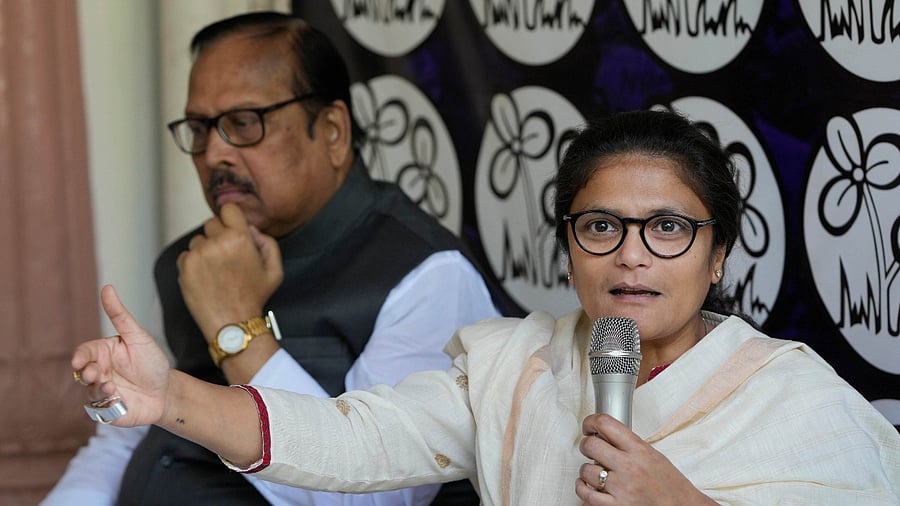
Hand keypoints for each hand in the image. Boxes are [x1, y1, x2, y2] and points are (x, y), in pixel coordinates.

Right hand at [71, 285, 171, 426]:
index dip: (80, 356)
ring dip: (97, 389)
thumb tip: (107, 288)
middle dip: (86, 373)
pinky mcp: (107, 409)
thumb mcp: (138, 336)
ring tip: (112, 387)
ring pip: (88, 391)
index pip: (85, 351)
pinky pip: (98, 408)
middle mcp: (99, 371)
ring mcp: (101, 391)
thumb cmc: (152, 362)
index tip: (80, 360)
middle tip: (95, 373)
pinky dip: (105, 404)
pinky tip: (118, 398)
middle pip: (82, 372)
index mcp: (103, 353)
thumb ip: (119, 315)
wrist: (166, 391)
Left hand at [176, 203, 283, 340]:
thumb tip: (251, 229)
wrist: (233, 323)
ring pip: (198, 240)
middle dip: (218, 235)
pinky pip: (186, 255)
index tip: (232, 229)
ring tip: (217, 271)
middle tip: (227, 256)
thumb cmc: (254, 297)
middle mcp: (217, 242)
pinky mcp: (185, 267)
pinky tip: (206, 278)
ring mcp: (198, 254)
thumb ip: (267, 242)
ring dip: (205, 250)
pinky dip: (194, 264)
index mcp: (240, 238)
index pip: (228, 209)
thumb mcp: (275, 270)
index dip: (231, 219)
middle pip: (211, 223)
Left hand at [575, 414, 715, 504]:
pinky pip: (587, 494)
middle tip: (590, 448)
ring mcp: (621, 488)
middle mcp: (629, 467)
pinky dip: (582, 488)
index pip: (605, 424)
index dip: (591, 422)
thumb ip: (628, 444)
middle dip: (586, 445)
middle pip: (591, 445)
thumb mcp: (652, 454)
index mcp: (639, 450)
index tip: (589, 426)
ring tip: (594, 471)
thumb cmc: (669, 484)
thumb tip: (603, 434)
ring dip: (586, 470)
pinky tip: (586, 484)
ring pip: (586, 470)